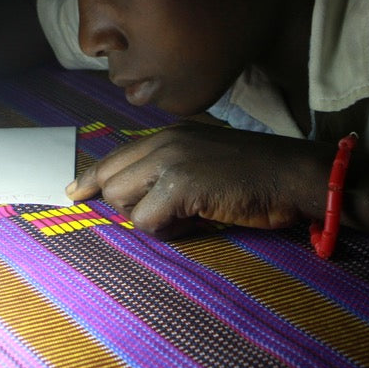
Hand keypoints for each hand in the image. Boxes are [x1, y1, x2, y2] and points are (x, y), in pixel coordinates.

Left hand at [66, 123, 334, 239]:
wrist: (293, 174)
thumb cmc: (258, 174)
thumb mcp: (207, 158)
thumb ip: (173, 168)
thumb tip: (141, 194)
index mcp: (170, 135)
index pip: (114, 156)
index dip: (91, 179)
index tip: (75, 194)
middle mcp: (164, 143)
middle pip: (111, 183)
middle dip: (130, 207)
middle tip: (169, 216)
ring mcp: (171, 162)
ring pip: (124, 204)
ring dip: (152, 220)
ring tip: (188, 218)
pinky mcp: (179, 186)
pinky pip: (147, 221)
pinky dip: (167, 232)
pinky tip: (195, 224)